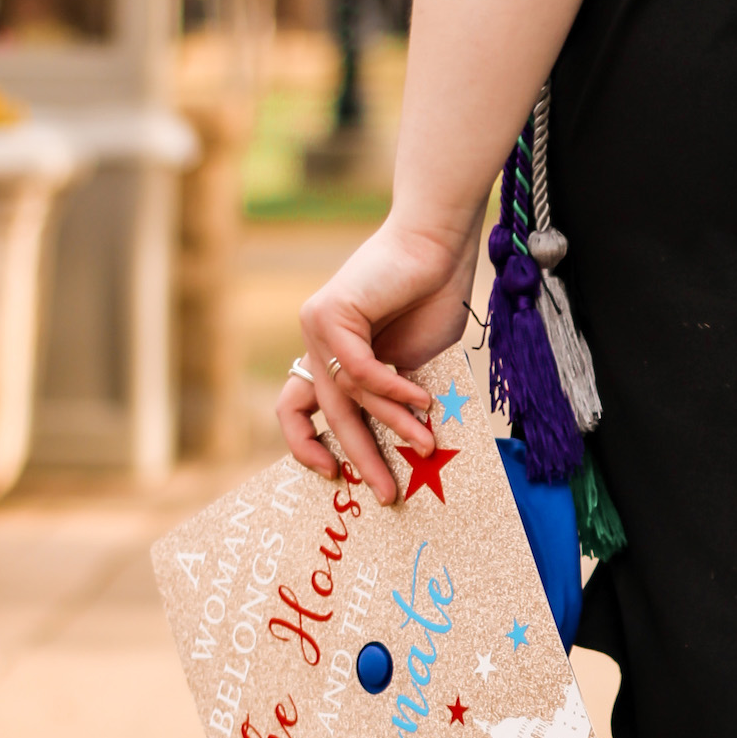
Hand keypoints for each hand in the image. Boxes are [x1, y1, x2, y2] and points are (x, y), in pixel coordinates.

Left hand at [275, 214, 481, 503]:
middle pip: (325, 414)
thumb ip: (398, 400)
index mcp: (331, 354)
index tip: (334, 475)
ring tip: (426, 444)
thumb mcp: (413, 364)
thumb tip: (410, 450)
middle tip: (386, 494)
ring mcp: (317, 326)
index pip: (298, 408)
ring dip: (393, 425)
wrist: (439, 243)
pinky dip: (392, 391)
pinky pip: (360, 371)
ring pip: (349, 396)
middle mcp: (316, 341)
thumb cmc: (434, 295)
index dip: (307, 445)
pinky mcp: (330, 313)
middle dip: (360, 457)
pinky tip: (422, 403)